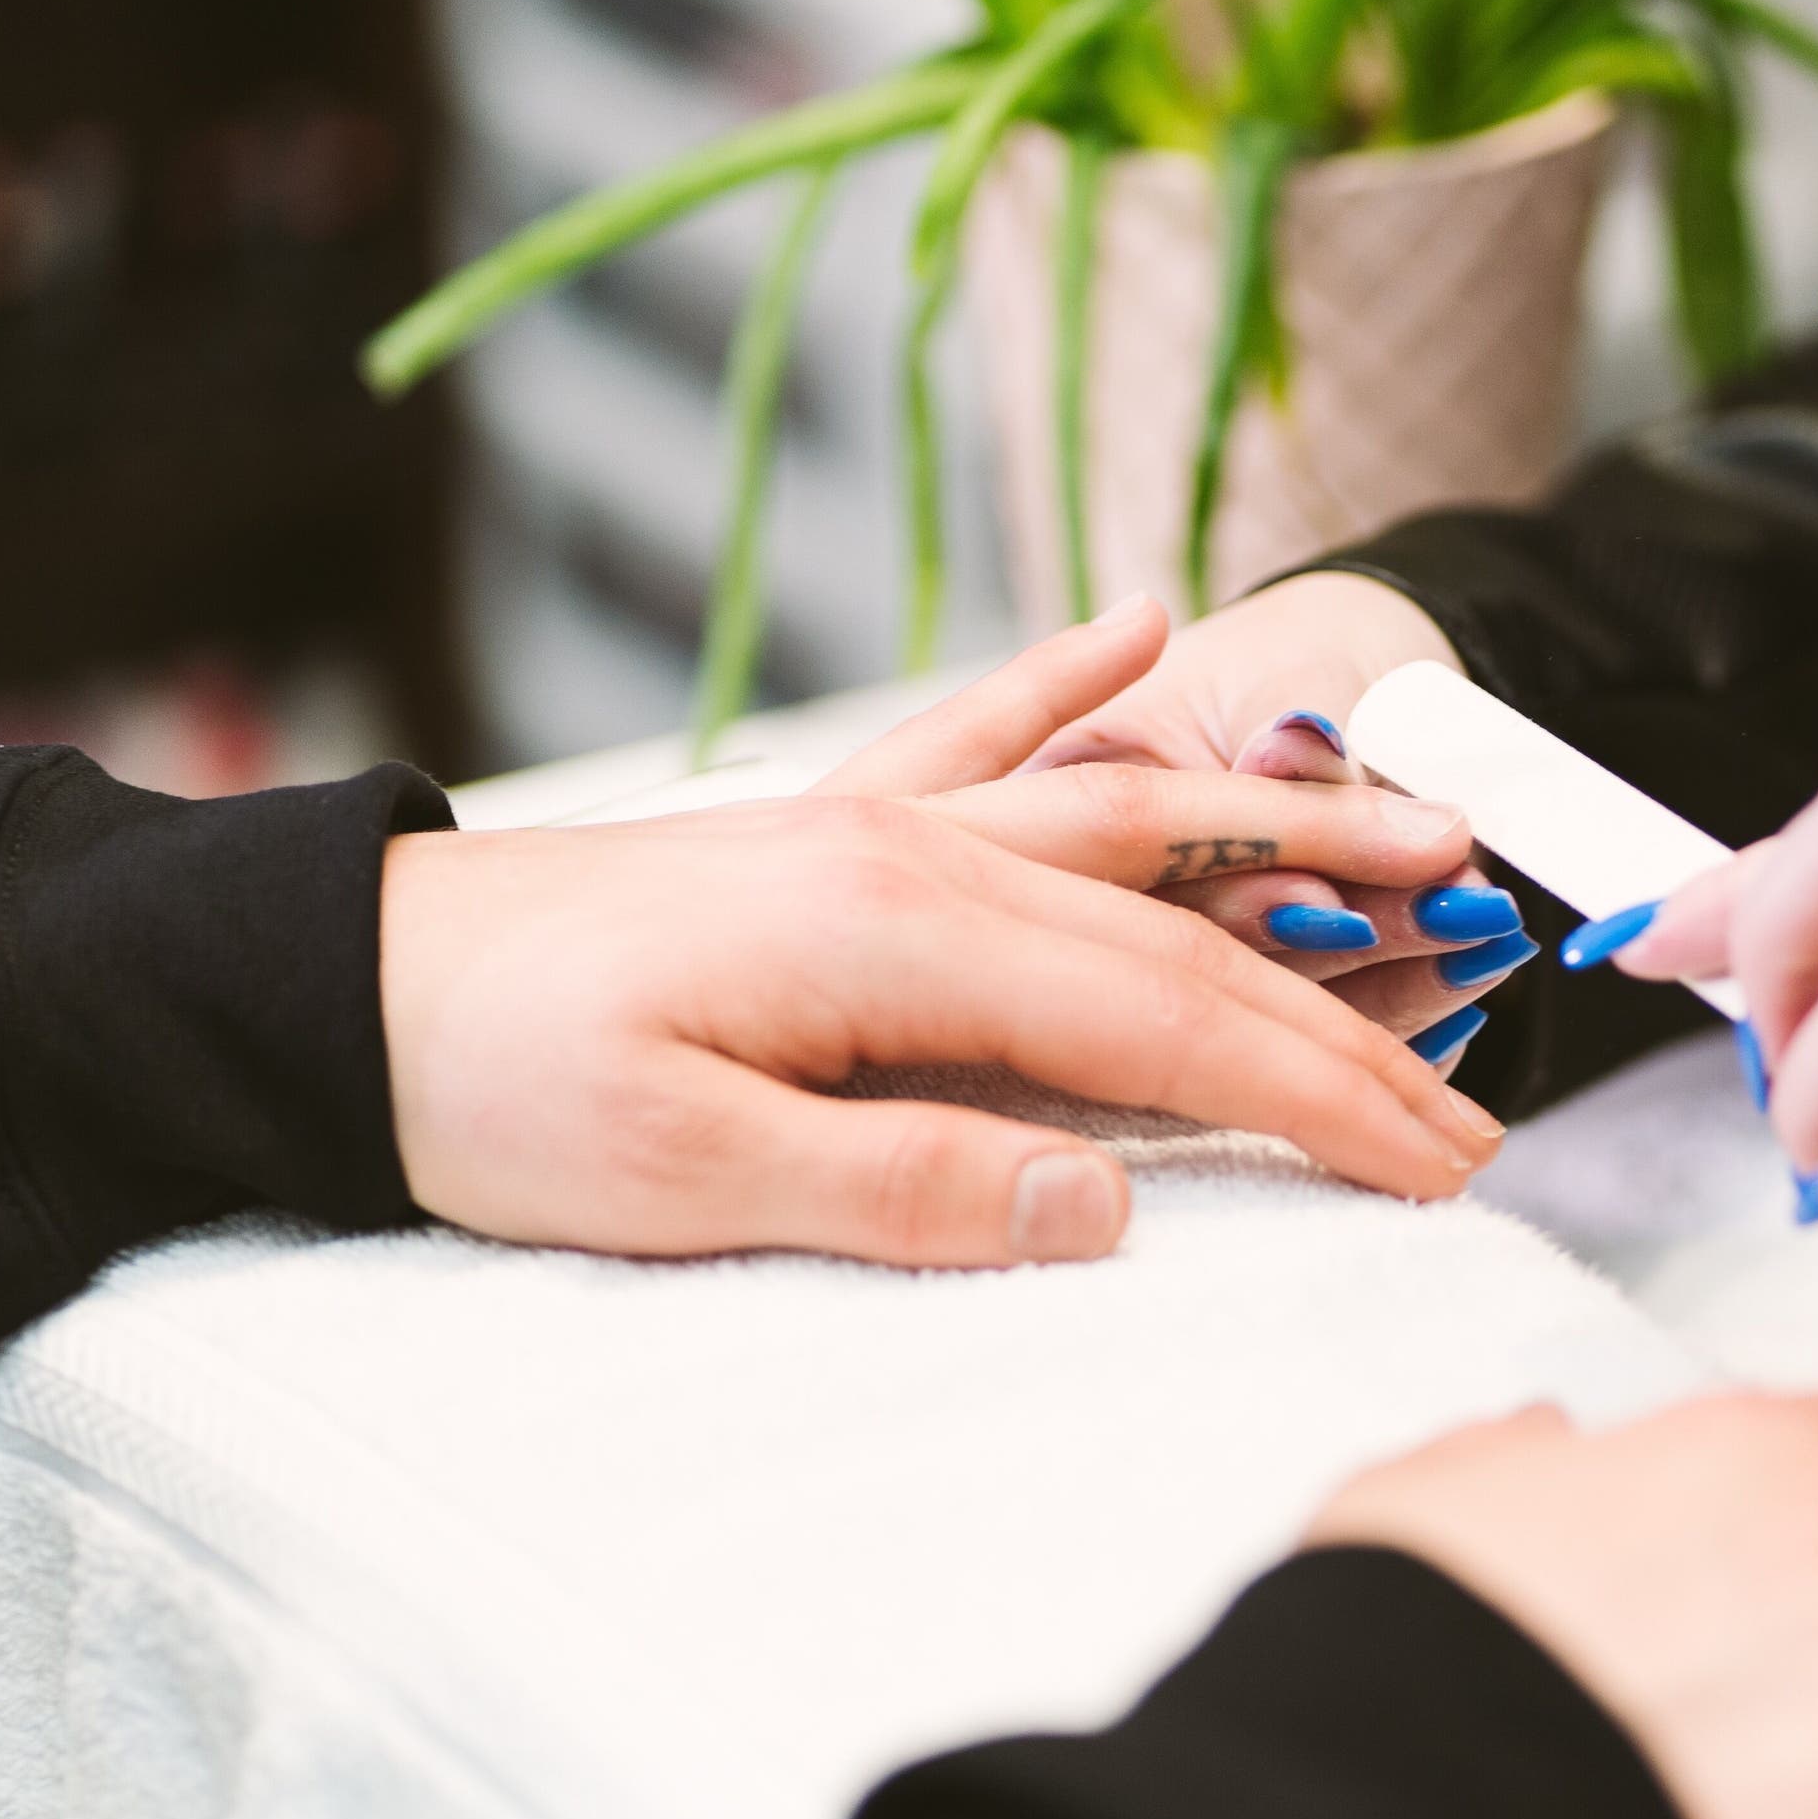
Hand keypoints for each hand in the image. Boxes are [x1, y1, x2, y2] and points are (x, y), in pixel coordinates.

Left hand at [380, 600, 1501, 1264]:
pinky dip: (1064, 680)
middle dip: (1347, 1013)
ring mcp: (873, 824)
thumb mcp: (683, 1176)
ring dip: (1278, 836)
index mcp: (898, 937)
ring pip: (1122, 820)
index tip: (1443, 1162)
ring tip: (1422, 833)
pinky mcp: (823, 827)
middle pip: (1181, 932)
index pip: (1168, 1025)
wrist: (338, 986)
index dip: (1322, 1097)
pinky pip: (972, 738)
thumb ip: (905, 1180)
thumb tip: (1107, 1197)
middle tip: (1478, 1093)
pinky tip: (1138, 620)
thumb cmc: (493, 1089)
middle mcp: (913, 854)